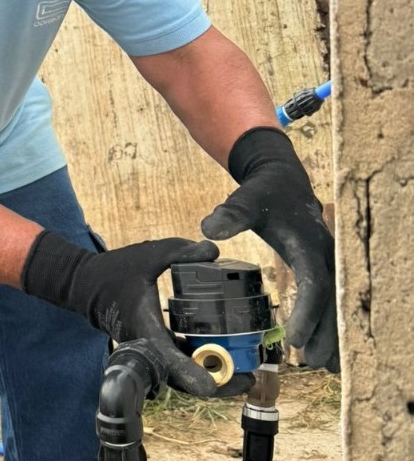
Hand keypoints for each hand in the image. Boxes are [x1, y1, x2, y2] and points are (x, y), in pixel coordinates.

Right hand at [22, 232, 252, 396]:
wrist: (86, 285)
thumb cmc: (114, 271)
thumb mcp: (147, 255)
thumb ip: (179, 251)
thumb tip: (214, 250)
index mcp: (145, 327)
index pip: (168, 358)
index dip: (191, 374)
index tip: (212, 387)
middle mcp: (147, 346)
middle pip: (182, 379)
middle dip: (217, 384)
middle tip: (249, 380)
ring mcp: (149, 351)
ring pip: (182, 375)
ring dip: (212, 376)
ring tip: (245, 373)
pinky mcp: (152, 348)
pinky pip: (179, 364)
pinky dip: (200, 365)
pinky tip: (223, 356)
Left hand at [201, 126, 338, 371]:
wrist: (282, 179)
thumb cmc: (265, 192)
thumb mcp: (246, 199)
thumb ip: (231, 214)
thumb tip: (209, 229)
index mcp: (309, 244)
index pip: (314, 283)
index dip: (307, 312)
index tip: (295, 338)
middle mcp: (324, 256)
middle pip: (332, 301)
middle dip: (324, 332)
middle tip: (312, 362)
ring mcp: (326, 262)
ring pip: (336, 303)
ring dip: (331, 332)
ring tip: (326, 365)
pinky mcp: (321, 266)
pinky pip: (330, 299)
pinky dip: (329, 321)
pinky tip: (325, 345)